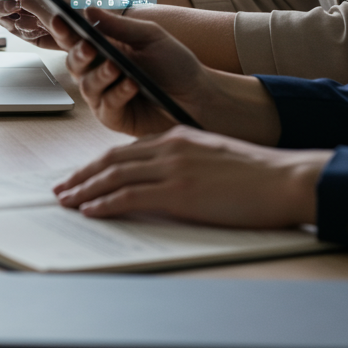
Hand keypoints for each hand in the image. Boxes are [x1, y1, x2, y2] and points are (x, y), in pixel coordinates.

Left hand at [53, 127, 331, 228]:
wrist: (285, 178)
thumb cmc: (258, 174)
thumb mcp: (214, 155)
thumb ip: (186, 161)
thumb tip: (166, 181)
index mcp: (177, 136)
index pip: (127, 150)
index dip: (100, 163)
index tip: (83, 175)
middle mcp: (169, 147)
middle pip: (112, 160)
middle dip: (83, 175)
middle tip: (62, 188)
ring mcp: (173, 168)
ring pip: (115, 176)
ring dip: (86, 189)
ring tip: (67, 201)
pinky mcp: (179, 192)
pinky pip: (131, 196)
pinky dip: (106, 203)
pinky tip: (92, 211)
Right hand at [54, 9, 207, 135]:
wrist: (199, 96)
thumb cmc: (175, 64)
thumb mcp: (150, 37)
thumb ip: (119, 26)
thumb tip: (89, 10)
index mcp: (104, 48)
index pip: (76, 38)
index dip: (64, 29)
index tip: (59, 18)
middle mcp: (99, 72)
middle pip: (73, 62)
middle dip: (78, 54)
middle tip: (88, 46)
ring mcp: (104, 96)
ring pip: (86, 85)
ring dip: (100, 75)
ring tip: (116, 67)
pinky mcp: (114, 117)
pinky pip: (106, 106)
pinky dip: (118, 94)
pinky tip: (131, 85)